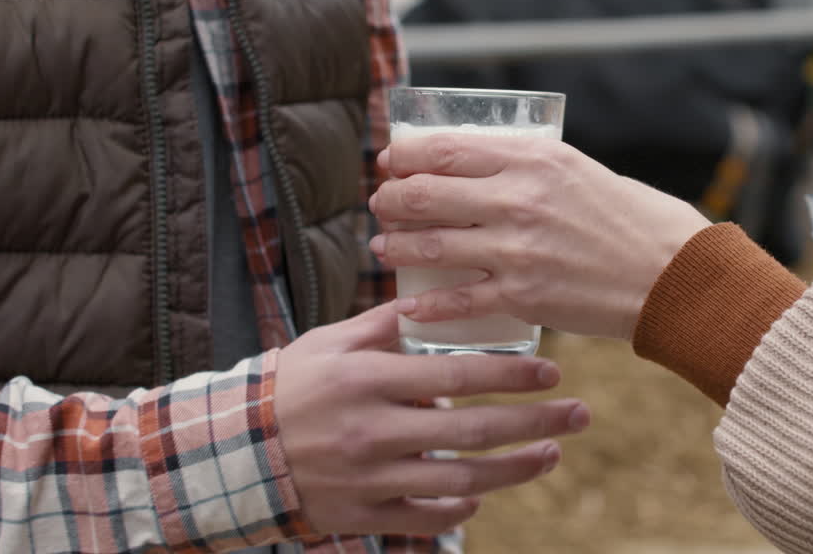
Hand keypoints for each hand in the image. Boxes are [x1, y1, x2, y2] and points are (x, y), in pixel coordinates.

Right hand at [275, 300, 590, 536]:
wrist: (233, 451)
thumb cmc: (291, 386)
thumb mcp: (331, 342)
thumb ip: (384, 323)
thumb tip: (435, 293)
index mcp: (369, 380)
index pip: (458, 377)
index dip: (513, 376)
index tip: (553, 371)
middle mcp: (374, 431)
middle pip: (474, 432)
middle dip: (536, 423)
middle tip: (579, 414)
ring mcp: (369, 479)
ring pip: (461, 482)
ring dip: (515, 470)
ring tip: (551, 455)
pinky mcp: (362, 516)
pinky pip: (425, 518)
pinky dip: (460, 509)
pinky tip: (483, 494)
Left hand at [368, 135, 710, 339]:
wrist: (672, 275)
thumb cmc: (631, 218)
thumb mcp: (578, 170)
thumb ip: (527, 166)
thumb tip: (473, 166)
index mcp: (534, 159)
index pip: (445, 149)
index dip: (404, 156)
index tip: (390, 162)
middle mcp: (519, 199)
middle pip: (425, 194)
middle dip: (391, 199)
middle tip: (382, 205)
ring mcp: (517, 249)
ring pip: (431, 245)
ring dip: (397, 246)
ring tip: (384, 247)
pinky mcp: (523, 295)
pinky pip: (457, 299)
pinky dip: (425, 302)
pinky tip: (408, 303)